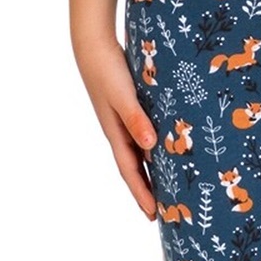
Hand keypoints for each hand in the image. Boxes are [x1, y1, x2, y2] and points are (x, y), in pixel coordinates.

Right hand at [73, 35, 157, 219]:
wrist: (93, 44)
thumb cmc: (108, 69)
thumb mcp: (123, 96)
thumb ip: (136, 120)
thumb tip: (150, 148)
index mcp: (117, 134)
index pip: (131, 173)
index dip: (142, 194)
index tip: (153, 216)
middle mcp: (120, 133)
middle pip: (135, 170)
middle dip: (147, 192)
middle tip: (162, 214)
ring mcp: (123, 122)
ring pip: (140, 156)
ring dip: (151, 174)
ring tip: (167, 190)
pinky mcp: (130, 110)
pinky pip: (143, 139)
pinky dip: (153, 152)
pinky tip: (164, 153)